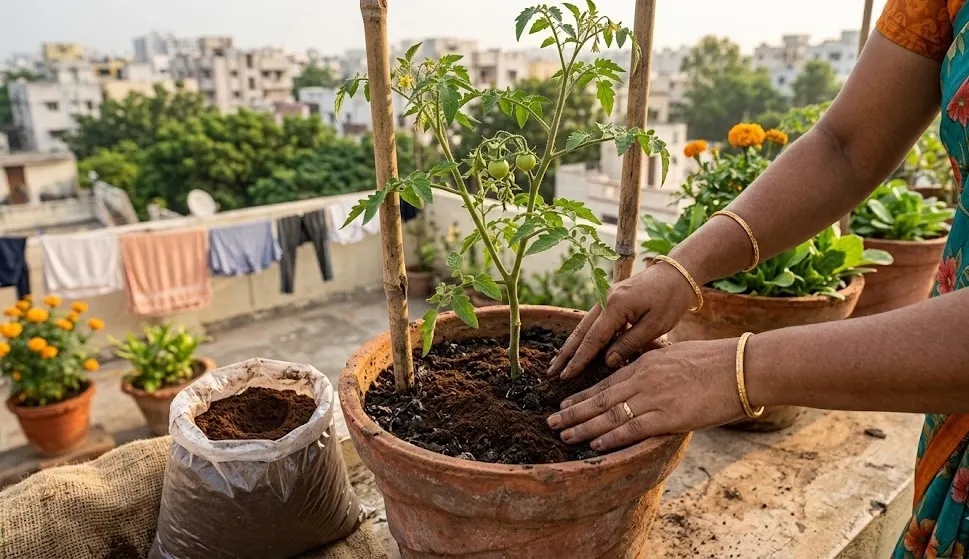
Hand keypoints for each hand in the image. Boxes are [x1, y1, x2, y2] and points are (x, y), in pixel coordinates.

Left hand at [545, 338, 744, 451]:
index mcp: (646, 362)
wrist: (743, 367)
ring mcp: (654, 397)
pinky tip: (594, 445)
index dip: (584, 395)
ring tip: (562, 435)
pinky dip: (611, 437)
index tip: (566, 404)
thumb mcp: (679, 355)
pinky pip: (632, 428)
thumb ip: (659, 366)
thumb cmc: (719, 362)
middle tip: (551, 421)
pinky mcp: (668, 416)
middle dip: (573, 411)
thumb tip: (649, 375)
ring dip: (583, 426)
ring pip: (609, 414)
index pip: (607, 382)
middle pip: (600, 397)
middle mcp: (644, 378)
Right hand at [547, 260, 696, 378]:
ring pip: (583, 325)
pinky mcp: (610, 299)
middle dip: (566, 353)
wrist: (677, 272)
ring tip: (558, 362)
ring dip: (570, 345)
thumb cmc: (670, 299)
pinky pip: (592, 321)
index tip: (566, 376)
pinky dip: (582, 335)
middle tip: (551, 372)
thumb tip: (607, 361)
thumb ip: (630, 343)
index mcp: (616, 306)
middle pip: (581, 331)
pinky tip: (575, 346)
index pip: (593, 339)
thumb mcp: (655, 325)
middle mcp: (605, 300)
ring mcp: (605, 298)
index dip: (579, 359)